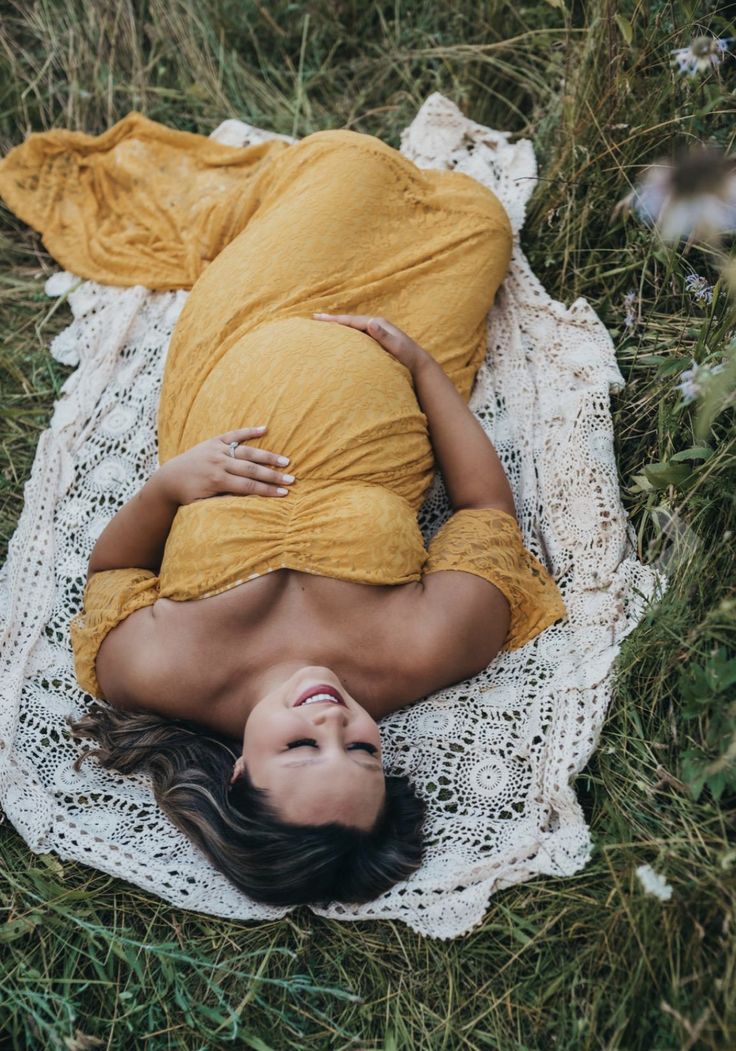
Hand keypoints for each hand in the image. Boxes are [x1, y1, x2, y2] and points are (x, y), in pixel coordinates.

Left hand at [155, 427, 295, 505]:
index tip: (283, 494)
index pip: (247, 486)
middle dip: (273, 475)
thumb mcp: (203, 503)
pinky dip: (249, 431)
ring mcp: (217, 450)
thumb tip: (248, 503)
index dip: (267, 490)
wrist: (169, 479)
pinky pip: (234, 434)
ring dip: (268, 456)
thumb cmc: (188, 495)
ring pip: (247, 452)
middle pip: (251, 469)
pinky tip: (265, 428)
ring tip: (285, 461)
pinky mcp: (214, 441)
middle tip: (291, 480)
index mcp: (216, 480)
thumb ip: (224, 501)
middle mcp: (218, 463)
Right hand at [312, 312, 430, 374]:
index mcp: (378, 325)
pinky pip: (356, 335)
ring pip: (352, 327)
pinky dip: (345, 334)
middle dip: (332, 320)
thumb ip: (385, 336)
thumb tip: (372, 322)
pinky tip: (339, 339)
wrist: (419, 364)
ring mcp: (376, 332)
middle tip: (314, 318)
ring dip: (338, 326)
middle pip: (350, 321)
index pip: (352, 321)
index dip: (334, 320)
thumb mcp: (397, 347)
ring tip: (322, 326)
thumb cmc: (408, 358)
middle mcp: (376, 325)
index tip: (318, 318)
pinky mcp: (376, 340)